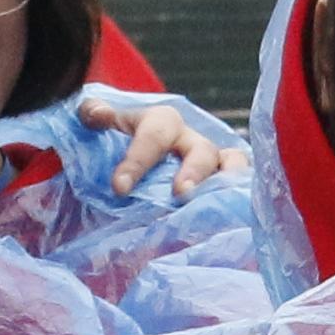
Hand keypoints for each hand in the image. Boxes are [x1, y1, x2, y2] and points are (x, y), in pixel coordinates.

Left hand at [80, 86, 248, 195]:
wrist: (135, 156)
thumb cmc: (117, 141)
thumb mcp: (101, 122)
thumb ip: (94, 115)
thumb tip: (95, 114)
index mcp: (160, 123)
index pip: (153, 134)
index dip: (138, 160)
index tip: (120, 188)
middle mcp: (190, 140)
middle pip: (201, 150)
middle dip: (192, 171)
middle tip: (181, 194)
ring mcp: (212, 162)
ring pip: (232, 163)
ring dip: (228, 181)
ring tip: (220, 206)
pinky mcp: (222, 181)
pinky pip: (240, 185)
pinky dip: (240, 197)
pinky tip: (234, 220)